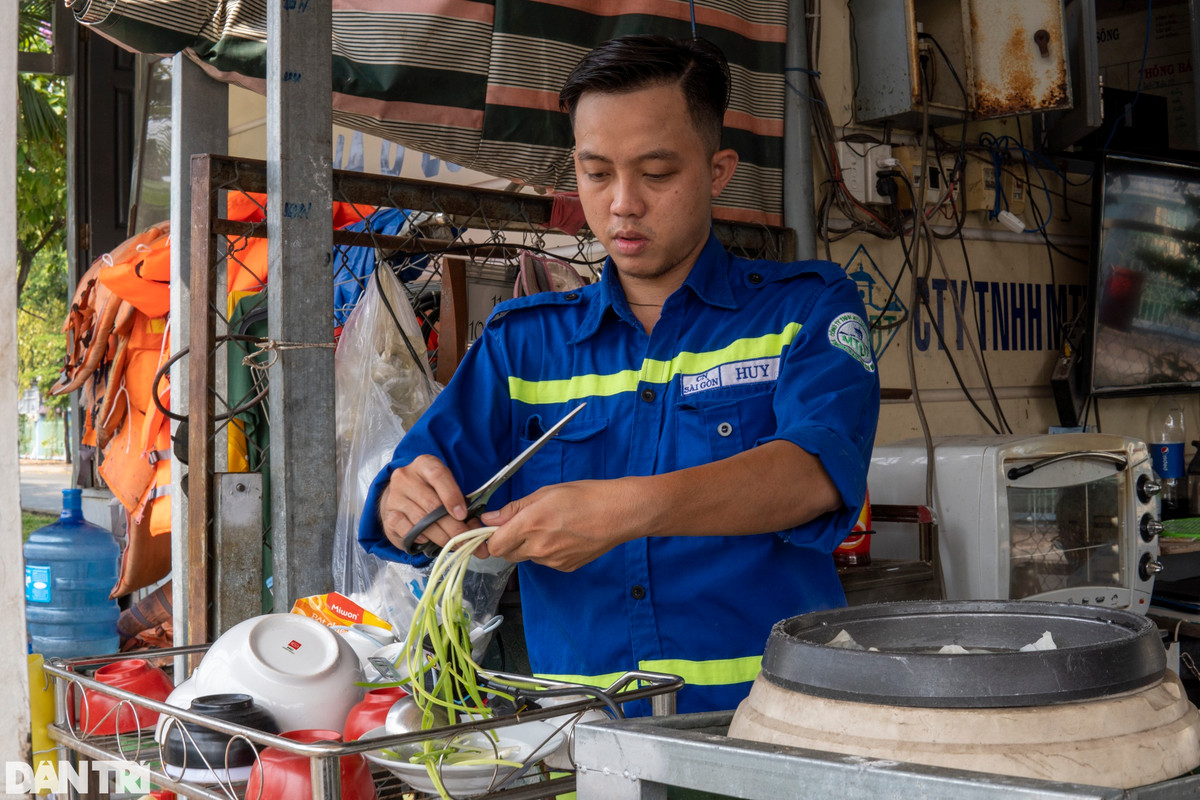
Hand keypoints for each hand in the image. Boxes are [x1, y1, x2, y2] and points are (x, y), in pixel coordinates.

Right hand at [379, 455, 476, 553]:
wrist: (402, 497)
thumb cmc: (430, 492)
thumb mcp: (447, 490)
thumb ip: (462, 506)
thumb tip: (476, 531)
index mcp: (425, 464)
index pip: (438, 475)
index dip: (452, 496)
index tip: (463, 515)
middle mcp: (406, 477)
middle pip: (431, 504)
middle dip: (452, 526)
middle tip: (466, 540)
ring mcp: (395, 496)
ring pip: (421, 520)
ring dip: (440, 536)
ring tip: (454, 544)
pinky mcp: (388, 515)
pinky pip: (406, 529)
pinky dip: (420, 537)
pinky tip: (428, 540)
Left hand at [479, 479, 640, 570]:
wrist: (618, 513)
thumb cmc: (585, 496)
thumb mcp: (545, 493)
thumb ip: (514, 509)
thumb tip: (490, 519)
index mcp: (530, 524)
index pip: (494, 545)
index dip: (491, 537)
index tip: (494, 529)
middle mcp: (538, 547)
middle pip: (507, 554)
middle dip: (508, 541)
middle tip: (523, 524)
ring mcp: (552, 561)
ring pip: (527, 557)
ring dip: (529, 546)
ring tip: (550, 527)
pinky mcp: (565, 567)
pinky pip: (546, 561)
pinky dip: (547, 551)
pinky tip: (563, 536)